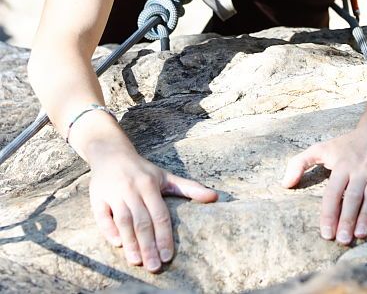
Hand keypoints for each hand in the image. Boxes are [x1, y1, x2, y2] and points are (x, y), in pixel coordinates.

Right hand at [89, 148, 217, 271]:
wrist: (111, 153)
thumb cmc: (142, 170)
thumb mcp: (166, 176)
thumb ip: (189, 188)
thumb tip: (215, 197)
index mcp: (149, 184)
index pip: (159, 214)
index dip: (163, 236)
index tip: (168, 257)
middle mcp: (132, 188)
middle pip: (141, 221)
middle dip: (148, 245)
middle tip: (154, 267)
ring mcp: (113, 193)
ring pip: (123, 221)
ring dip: (130, 242)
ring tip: (137, 262)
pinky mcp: (97, 197)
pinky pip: (102, 216)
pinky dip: (109, 230)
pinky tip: (117, 244)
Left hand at [280, 128, 366, 244]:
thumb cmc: (346, 145)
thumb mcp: (320, 148)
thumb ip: (299, 163)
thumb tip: (284, 184)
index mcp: (342, 165)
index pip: (333, 192)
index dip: (329, 212)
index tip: (326, 232)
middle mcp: (360, 169)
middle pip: (352, 196)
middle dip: (346, 219)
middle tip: (341, 240)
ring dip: (366, 215)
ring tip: (359, 234)